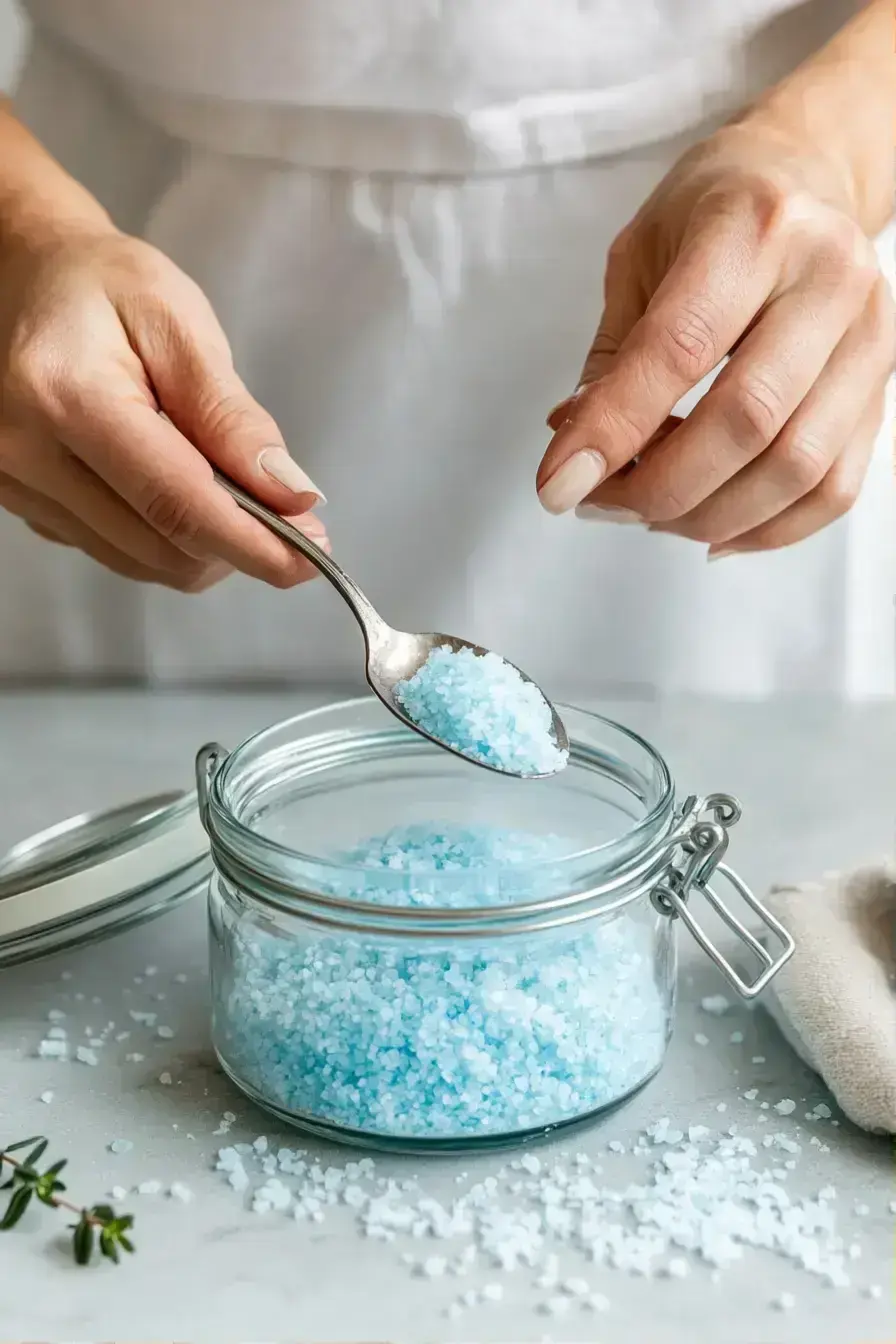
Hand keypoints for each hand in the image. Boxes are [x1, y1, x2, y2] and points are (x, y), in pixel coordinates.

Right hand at [0, 222, 327, 589]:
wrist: (22, 276)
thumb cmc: (100, 284)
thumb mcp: (178, 322)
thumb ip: (230, 413)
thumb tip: (288, 492)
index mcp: (66, 395)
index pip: (174, 501)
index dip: (250, 542)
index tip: (309, 559)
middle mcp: (25, 453)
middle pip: (160, 546)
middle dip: (236, 544)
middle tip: (287, 515)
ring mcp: (14, 485)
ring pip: (140, 562)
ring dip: (202, 545)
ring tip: (227, 488)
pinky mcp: (21, 505)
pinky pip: (113, 551)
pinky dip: (163, 536)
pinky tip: (174, 485)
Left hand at [537, 124, 894, 556]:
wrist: (807, 176)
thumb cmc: (712, 214)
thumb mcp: (638, 258)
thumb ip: (611, 359)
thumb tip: (577, 456)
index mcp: (754, 227)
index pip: (679, 348)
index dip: (613, 429)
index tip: (558, 485)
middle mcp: (827, 278)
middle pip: (748, 419)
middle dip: (660, 486)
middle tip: (603, 504)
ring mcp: (870, 336)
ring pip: (798, 466)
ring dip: (709, 514)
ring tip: (650, 514)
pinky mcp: (885, 387)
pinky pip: (835, 488)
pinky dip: (767, 529)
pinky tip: (711, 531)